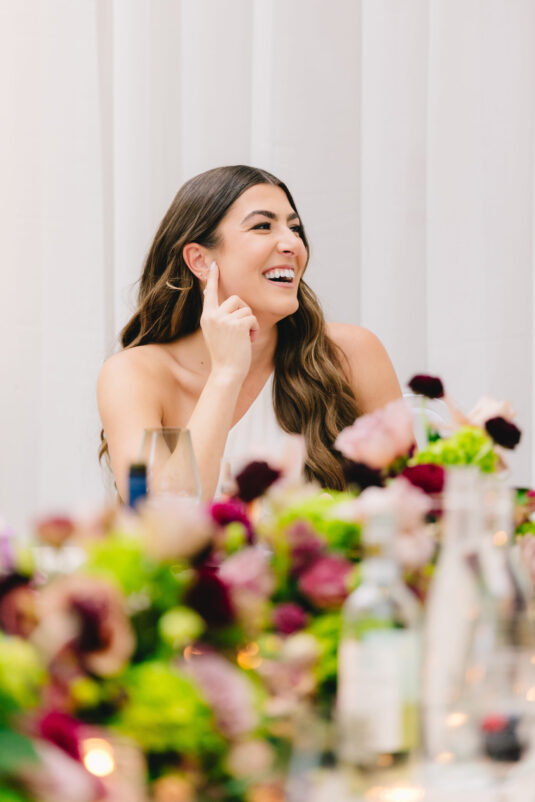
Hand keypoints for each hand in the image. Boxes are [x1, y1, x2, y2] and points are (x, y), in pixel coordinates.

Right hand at [200, 262, 258, 379]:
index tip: (214, 265)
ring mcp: (224, 320)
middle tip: (244, 328)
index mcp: (207, 317)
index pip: (210, 294)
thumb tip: (229, 303)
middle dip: (244, 311)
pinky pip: (252, 318)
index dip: (214, 279)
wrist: (226, 372)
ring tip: (245, 338)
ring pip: (246, 309)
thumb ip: (220, 318)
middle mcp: (213, 316)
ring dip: (250, 323)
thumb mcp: (216, 334)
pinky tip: (249, 340)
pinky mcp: (236, 325)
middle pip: (236, 299)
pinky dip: (254, 329)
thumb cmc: (225, 355)